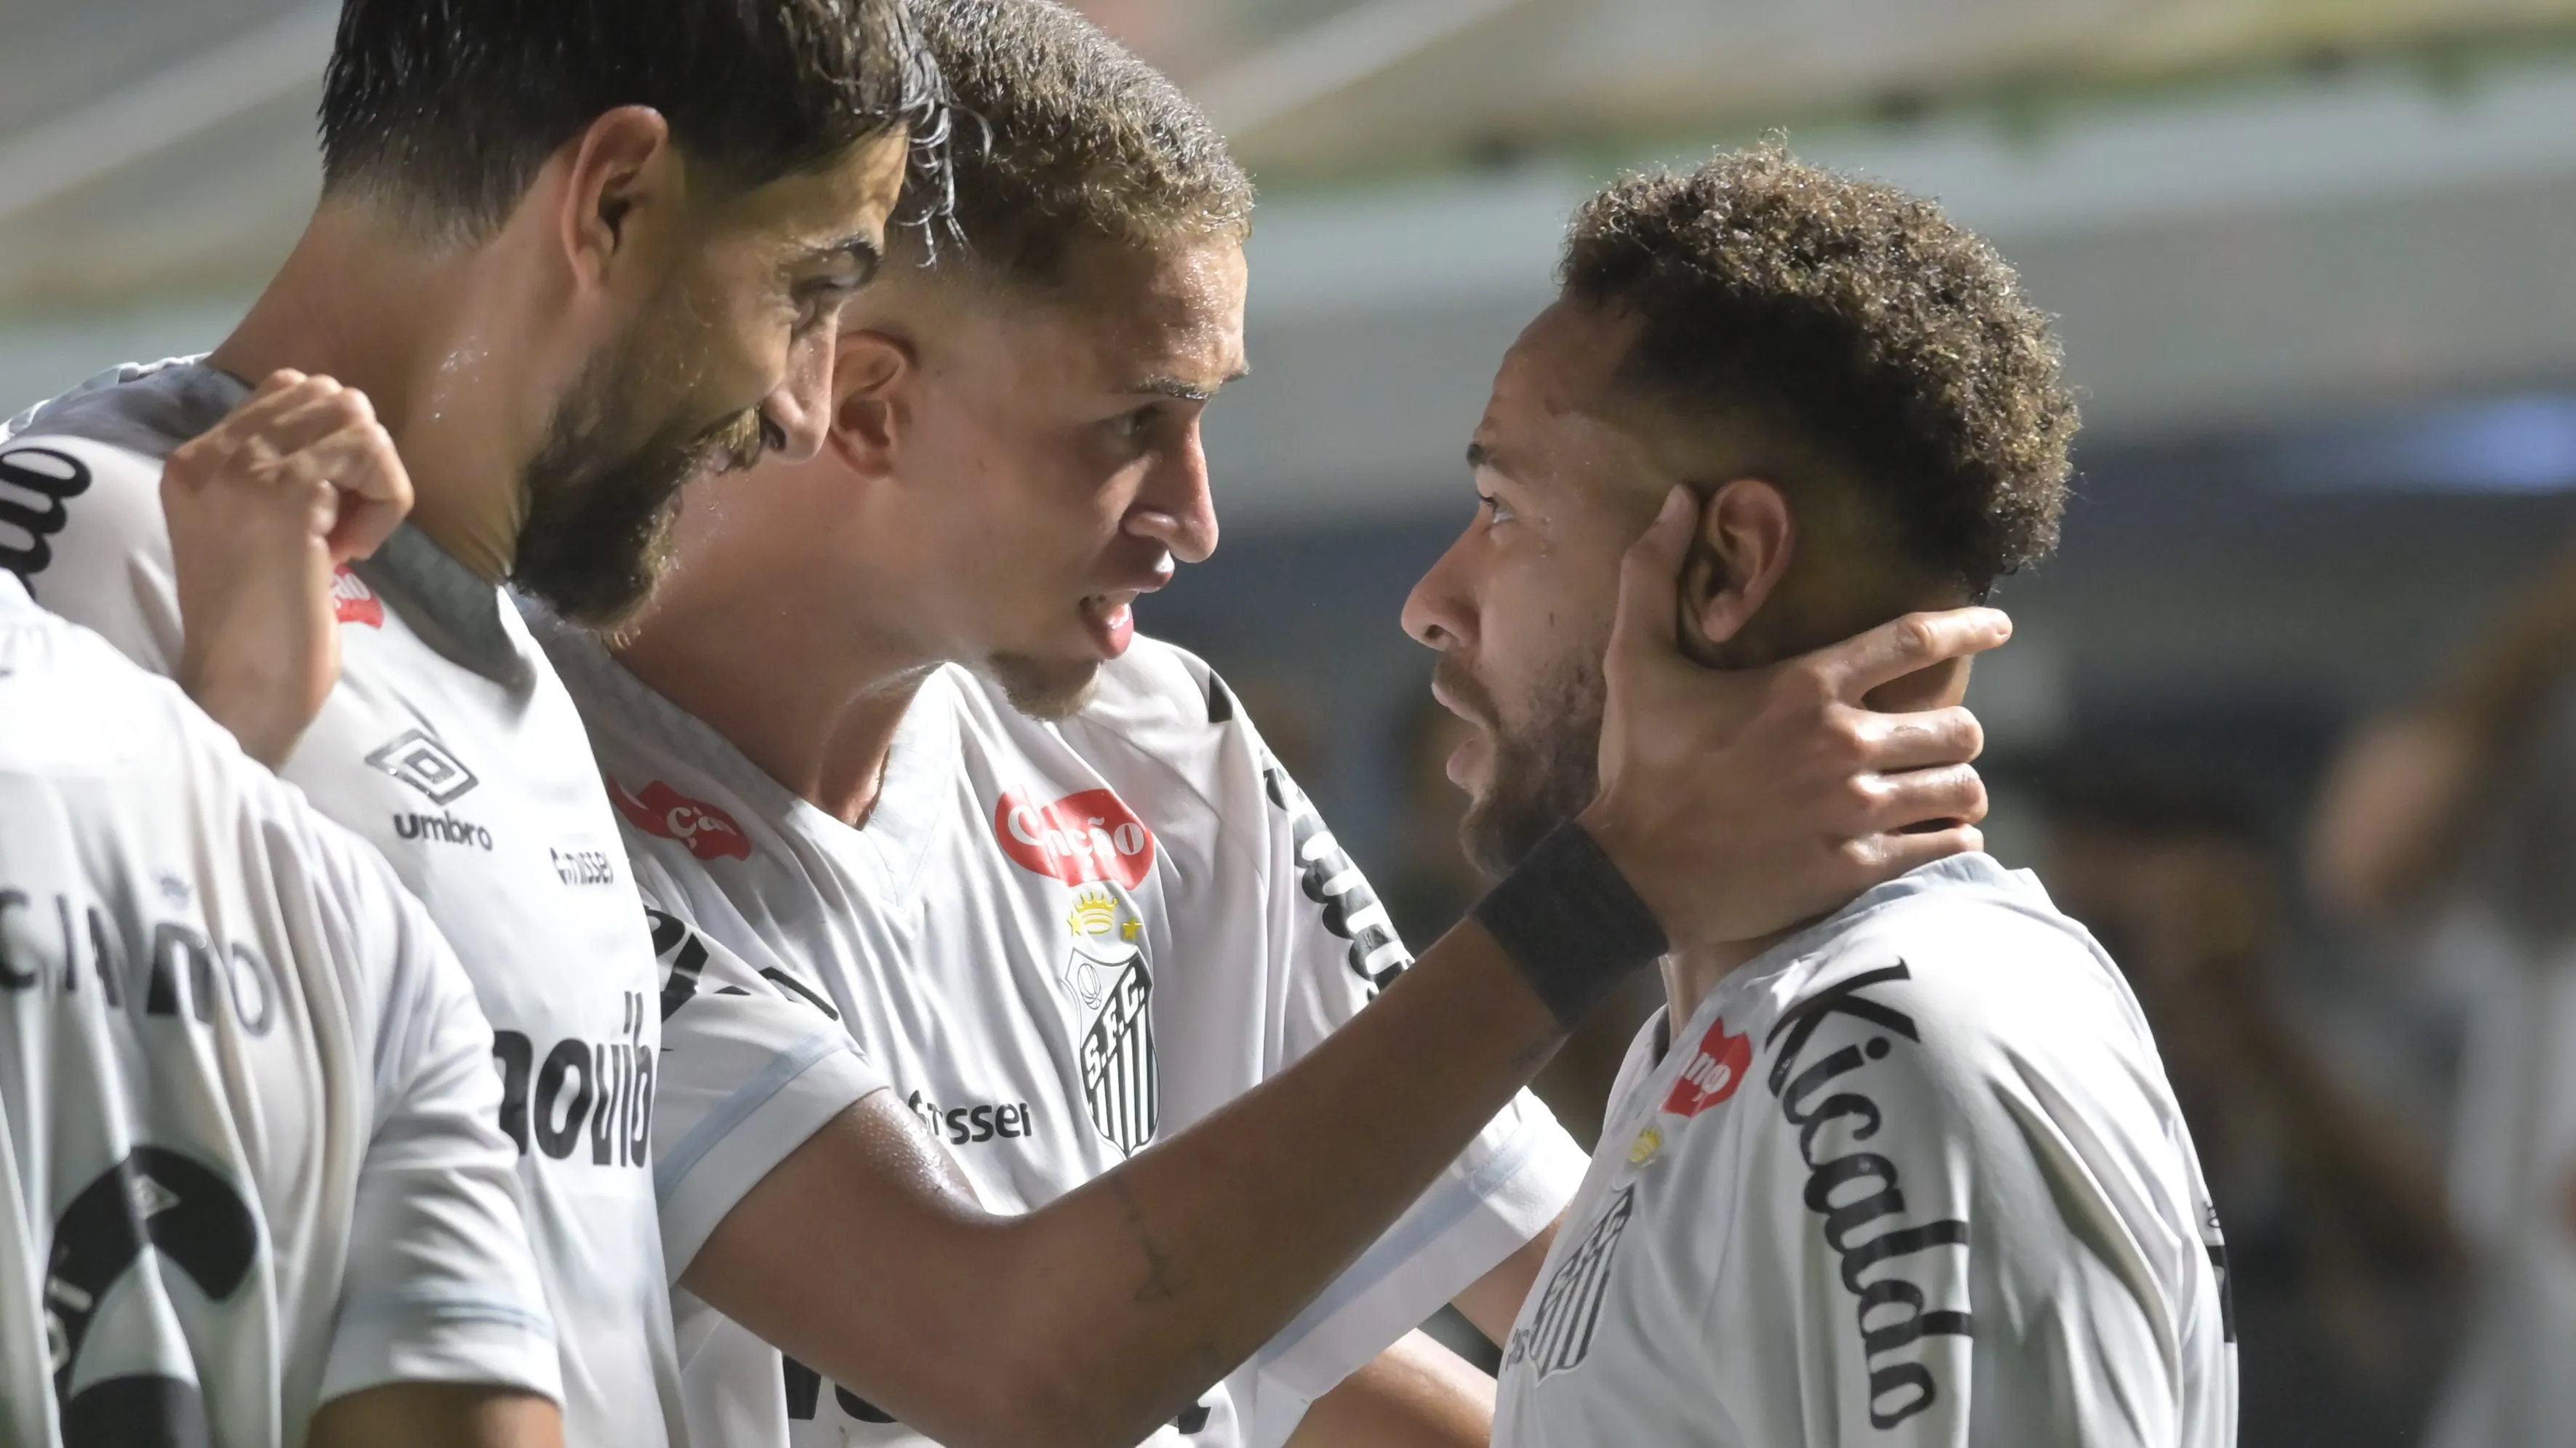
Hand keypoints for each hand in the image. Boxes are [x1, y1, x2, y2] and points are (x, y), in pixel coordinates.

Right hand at [164, 370, 411, 766]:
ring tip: (344, 540)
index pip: (288, 391)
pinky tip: (351, 553)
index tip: (324, 518)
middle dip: (359, 459)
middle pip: (327, 394)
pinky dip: (384, 502)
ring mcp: (240, 468)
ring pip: (353, 414)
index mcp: (196, 463)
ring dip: (373, 479)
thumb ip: (286, 479)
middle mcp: (209, 454)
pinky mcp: (283, 490)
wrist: (244, 687)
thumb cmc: (267, 628)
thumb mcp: (265, 534)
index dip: (335, 449)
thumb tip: (353, 431)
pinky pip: (370, 452)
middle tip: (341, 528)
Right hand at [1579, 486, 2003, 947]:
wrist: (1632, 874)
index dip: (1970, 626)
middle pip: (1959, 724)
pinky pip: (1940, 848)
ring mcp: (1854, 812)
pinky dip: (1949, 839)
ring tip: (1944, 788)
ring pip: (1960, 788)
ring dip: (1958, 786)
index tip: (2000, 625)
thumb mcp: (1635, 661)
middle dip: (1958, 729)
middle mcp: (1844, 745)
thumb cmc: (1639, 763)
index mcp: (1806, 687)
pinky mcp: (1854, 869)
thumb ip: (1654, 573)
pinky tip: (1939, 835)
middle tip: (1941, 736)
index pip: (1915, 640)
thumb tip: (1679, 496)